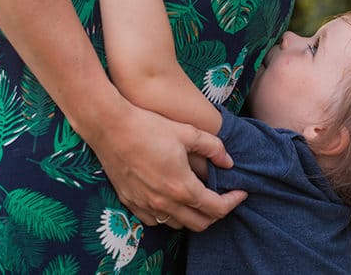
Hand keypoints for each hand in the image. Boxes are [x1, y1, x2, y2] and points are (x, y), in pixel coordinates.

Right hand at [86, 101, 246, 230]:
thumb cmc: (148, 126)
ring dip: (194, 216)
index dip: (233, 202)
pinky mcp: (130, 202)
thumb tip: (228, 162)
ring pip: (178, 225)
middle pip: (200, 223)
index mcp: (182, 187)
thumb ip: (213, 148)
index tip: (241, 193)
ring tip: (199, 199)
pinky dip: (169, 216)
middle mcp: (164, 202)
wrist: (109, 126)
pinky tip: (172, 201)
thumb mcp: (188, 132)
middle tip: (223, 198)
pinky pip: (155, 221)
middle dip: (217, 213)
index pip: (217, 208)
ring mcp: (145, 205)